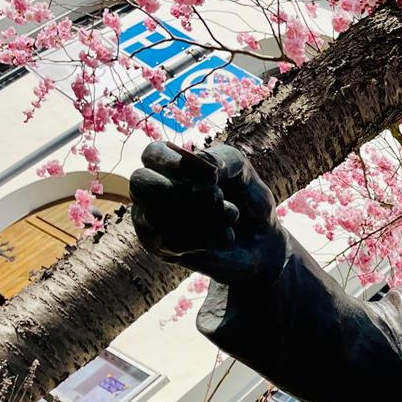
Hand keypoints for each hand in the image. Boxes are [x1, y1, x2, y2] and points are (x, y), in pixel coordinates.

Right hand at [130, 142, 285, 283]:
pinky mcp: (160, 248)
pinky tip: (227, 236)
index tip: (213, 177)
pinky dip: (206, 238)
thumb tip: (205, 164)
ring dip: (204, 215)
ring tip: (232, 215)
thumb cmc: (247, 200)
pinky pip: (170, 241)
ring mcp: (151, 220)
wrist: (262, 241)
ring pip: (155, 214)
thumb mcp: (243, 172)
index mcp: (168, 165)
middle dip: (182, 190)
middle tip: (217, 197)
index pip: (153, 153)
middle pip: (139, 182)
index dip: (178, 162)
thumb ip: (224, 159)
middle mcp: (151, 190)